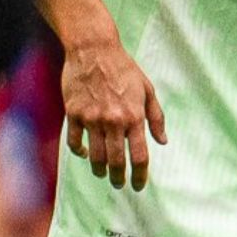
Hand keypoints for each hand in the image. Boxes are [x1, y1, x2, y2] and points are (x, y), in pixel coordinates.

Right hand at [60, 31, 166, 190]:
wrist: (94, 51)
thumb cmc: (125, 69)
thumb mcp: (148, 90)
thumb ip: (156, 117)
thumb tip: (163, 141)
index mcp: (134, 116)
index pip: (140, 155)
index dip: (140, 175)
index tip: (139, 186)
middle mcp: (113, 121)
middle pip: (116, 161)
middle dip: (119, 178)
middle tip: (120, 184)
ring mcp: (92, 119)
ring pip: (95, 156)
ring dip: (99, 170)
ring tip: (103, 174)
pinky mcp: (73, 115)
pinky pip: (75, 142)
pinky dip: (80, 152)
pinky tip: (85, 154)